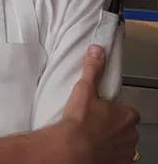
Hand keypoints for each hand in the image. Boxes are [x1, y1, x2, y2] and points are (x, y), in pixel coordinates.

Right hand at [61, 45, 139, 163]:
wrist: (73, 149)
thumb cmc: (80, 122)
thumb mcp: (85, 89)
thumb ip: (92, 69)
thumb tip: (96, 51)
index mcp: (127, 116)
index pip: (128, 112)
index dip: (116, 111)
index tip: (103, 110)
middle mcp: (130, 135)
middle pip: (126, 129)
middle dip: (114, 127)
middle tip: (95, 123)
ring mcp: (124, 152)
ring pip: (122, 145)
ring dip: (111, 142)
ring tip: (92, 137)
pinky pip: (115, 159)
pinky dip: (107, 156)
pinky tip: (94, 151)